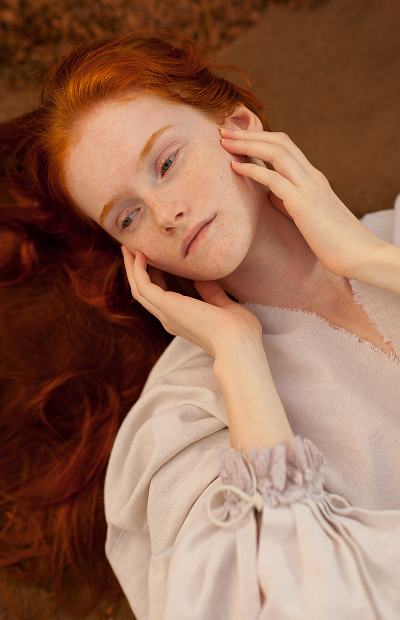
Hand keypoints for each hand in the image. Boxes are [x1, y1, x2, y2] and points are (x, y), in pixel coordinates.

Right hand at [121, 247, 263, 358]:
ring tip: (128, 248)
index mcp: (182, 320)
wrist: (238, 343)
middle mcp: (169, 319)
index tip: (156, 260)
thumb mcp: (226, 307)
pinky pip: (144, 286)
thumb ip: (213, 294)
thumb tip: (202, 279)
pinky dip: (139, 270)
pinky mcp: (166, 306)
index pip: (162, 298)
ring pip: (139, 289)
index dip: (156, 278)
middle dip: (136, 271)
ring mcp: (166, 313)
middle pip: (144, 294)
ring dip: (132, 268)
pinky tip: (141, 255)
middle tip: (130, 250)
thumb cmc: (239, 331)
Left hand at [220, 127, 386, 279]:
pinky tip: (234, 166)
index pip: (286, 147)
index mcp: (314, 179)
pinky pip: (274, 179)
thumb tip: (271, 195)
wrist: (360, 255)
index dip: (260, 138)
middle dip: (249, 133)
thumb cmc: (335, 243)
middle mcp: (312, 177)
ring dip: (247, 144)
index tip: (238, 138)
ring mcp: (309, 188)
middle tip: (224, 131)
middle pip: (279, 141)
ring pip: (277, 152)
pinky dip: (252, 169)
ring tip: (224, 142)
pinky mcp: (303, 205)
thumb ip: (291, 202)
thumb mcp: (310, 217)